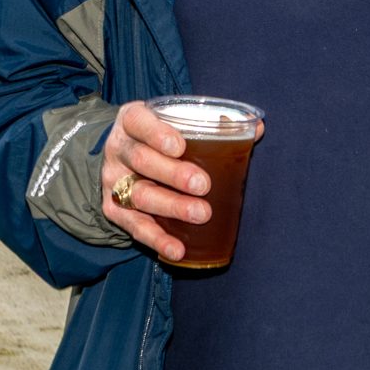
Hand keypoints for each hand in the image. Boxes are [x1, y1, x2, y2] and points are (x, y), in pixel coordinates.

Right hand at [100, 101, 260, 260]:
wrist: (122, 156)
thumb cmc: (158, 136)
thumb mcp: (174, 122)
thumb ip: (213, 126)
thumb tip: (256, 128)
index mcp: (131, 121)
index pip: (138, 122)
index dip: (156, 133)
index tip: (179, 145)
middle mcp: (118, 149)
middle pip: (141, 160)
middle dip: (173, 174)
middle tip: (203, 185)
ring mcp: (113, 181)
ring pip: (139, 195)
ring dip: (171, 206)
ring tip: (201, 214)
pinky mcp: (114, 209)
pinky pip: (135, 226)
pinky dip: (157, 239)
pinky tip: (177, 248)